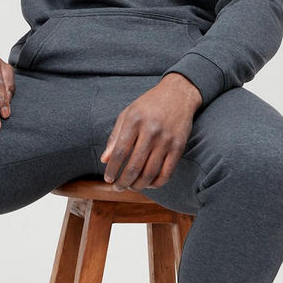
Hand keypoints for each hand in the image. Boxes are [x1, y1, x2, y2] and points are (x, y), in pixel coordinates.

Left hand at [100, 73, 201, 189]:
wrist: (178, 94)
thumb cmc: (149, 104)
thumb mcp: (128, 113)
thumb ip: (115, 136)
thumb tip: (104, 159)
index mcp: (134, 121)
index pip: (120, 152)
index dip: (112, 169)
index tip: (108, 179)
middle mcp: (151, 131)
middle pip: (134, 167)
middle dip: (123, 182)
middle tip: (118, 187)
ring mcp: (166, 140)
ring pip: (150, 173)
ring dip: (138, 185)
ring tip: (132, 187)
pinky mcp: (179, 146)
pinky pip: (167, 172)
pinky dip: (156, 183)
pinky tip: (149, 183)